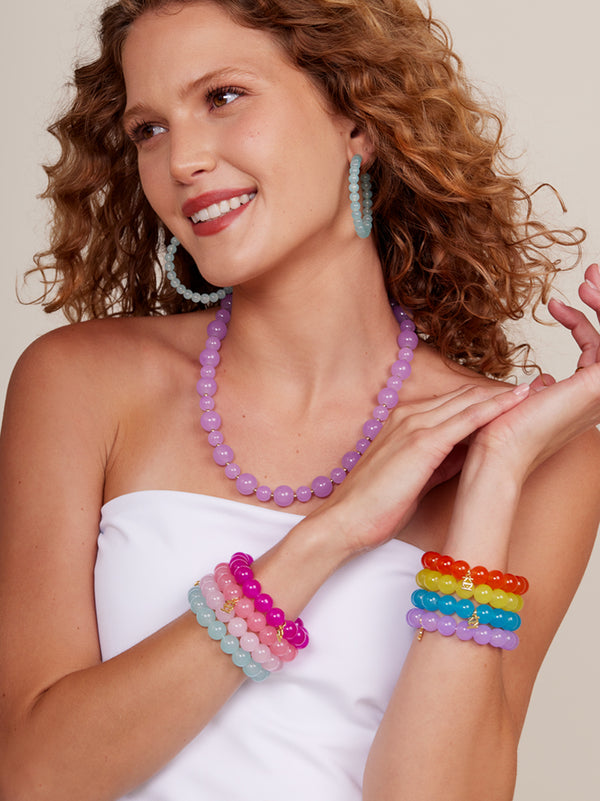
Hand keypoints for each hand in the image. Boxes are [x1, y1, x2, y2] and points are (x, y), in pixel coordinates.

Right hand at [312, 382, 529, 555]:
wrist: (346, 520)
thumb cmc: (375, 505)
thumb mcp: (413, 476)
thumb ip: (438, 459)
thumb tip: (468, 453)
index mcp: (403, 421)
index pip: (451, 403)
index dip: (482, 399)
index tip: (511, 399)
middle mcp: (408, 415)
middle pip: (462, 396)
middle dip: (498, 392)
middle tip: (531, 389)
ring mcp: (415, 425)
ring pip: (468, 401)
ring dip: (502, 394)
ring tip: (533, 389)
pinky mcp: (423, 442)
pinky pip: (467, 418)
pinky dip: (494, 407)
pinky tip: (517, 401)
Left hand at [469, 265, 599, 478]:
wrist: (498, 449)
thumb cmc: (503, 429)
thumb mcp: (530, 398)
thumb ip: (544, 388)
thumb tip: (544, 380)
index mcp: (586, 397)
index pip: (595, 350)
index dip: (582, 322)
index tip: (555, 305)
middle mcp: (599, 395)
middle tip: (591, 274)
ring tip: (588, 281)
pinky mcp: (599, 385)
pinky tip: (587, 297)